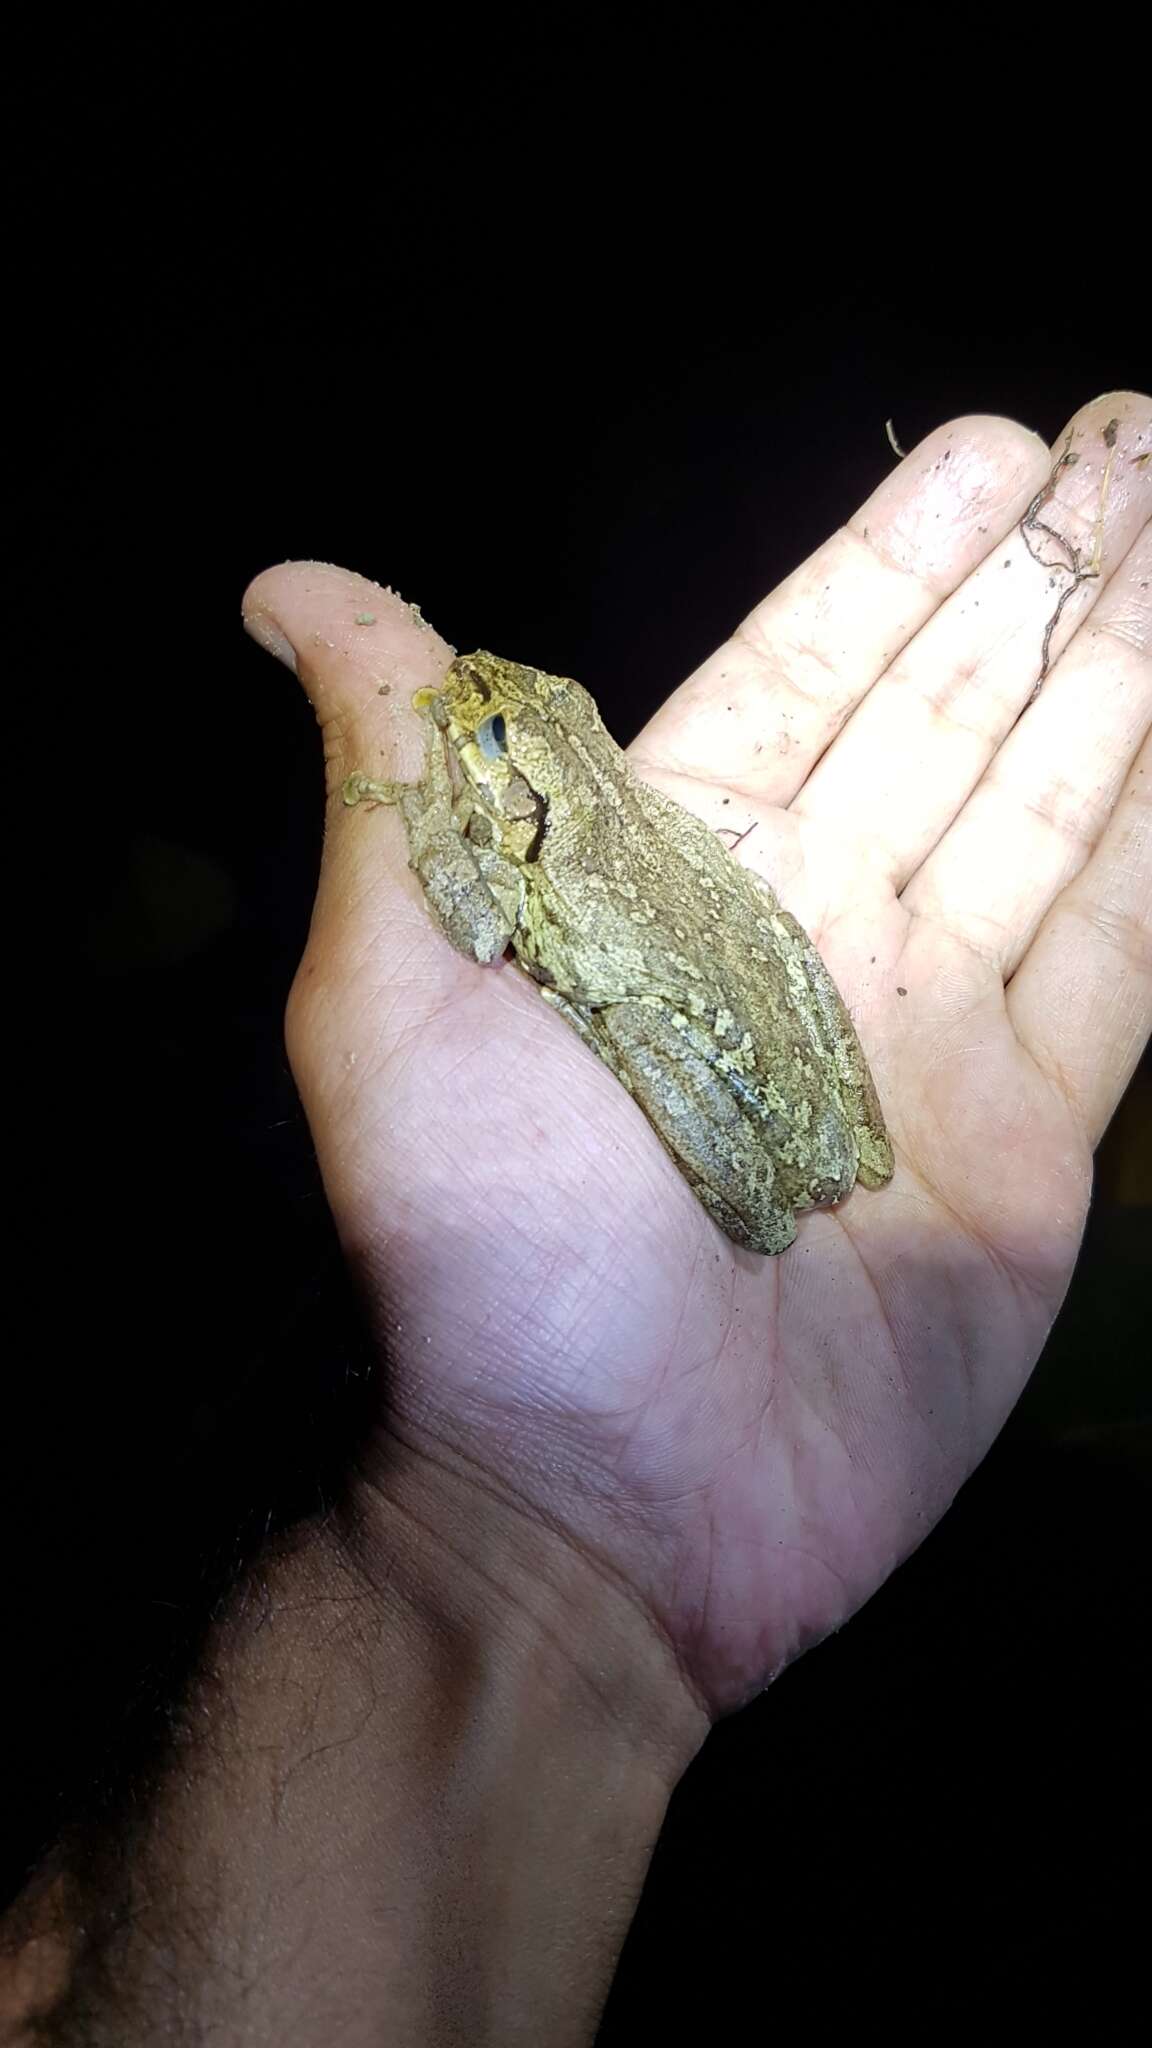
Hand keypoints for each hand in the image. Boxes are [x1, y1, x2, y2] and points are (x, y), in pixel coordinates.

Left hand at [244, 393, 1149, 1715]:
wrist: (600, 1509)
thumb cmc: (485, 1247)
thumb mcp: (394, 991)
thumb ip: (398, 777)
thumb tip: (289, 588)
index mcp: (673, 880)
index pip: (813, 672)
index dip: (903, 560)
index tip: (1000, 450)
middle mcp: (812, 931)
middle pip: (957, 714)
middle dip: (1052, 579)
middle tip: (1144, 443)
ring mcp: (931, 1031)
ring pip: (1051, 809)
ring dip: (1127, 673)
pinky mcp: (1028, 1139)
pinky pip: (1116, 959)